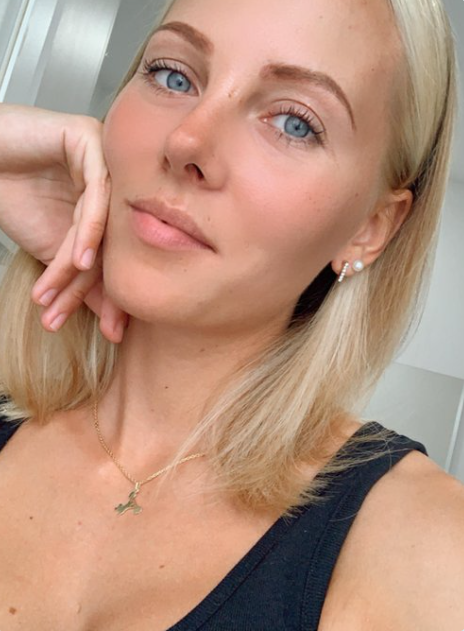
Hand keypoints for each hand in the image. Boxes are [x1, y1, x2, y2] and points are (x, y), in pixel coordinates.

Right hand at [0, 103, 127, 342]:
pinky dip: (86, 231)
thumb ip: (82, 278)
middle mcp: (117, 184)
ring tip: (57, 299)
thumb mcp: (52, 251)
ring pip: (103, 226)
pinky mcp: (90, 140)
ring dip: (77, 268)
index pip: (116, 257)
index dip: (112, 298)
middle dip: (103, 290)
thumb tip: (111, 318)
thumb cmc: (11, 195)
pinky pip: (95, 195)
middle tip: (103, 327)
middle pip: (116, 243)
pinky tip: (77, 261)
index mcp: (112, 208)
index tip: (112, 332)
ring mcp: (108, 160)